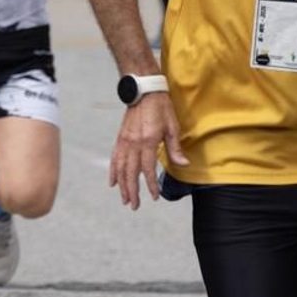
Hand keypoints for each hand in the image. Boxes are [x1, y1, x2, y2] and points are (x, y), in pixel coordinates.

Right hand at [108, 92, 185, 209]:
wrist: (144, 90)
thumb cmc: (161, 107)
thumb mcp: (172, 126)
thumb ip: (175, 148)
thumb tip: (184, 165)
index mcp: (148, 142)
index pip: (148, 169)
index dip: (151, 185)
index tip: (154, 196)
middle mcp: (134, 143)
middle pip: (131, 173)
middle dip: (132, 191)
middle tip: (134, 206)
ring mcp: (125, 141)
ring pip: (120, 168)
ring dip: (122, 185)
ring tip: (124, 199)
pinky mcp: (120, 138)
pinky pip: (114, 158)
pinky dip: (113, 171)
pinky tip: (113, 182)